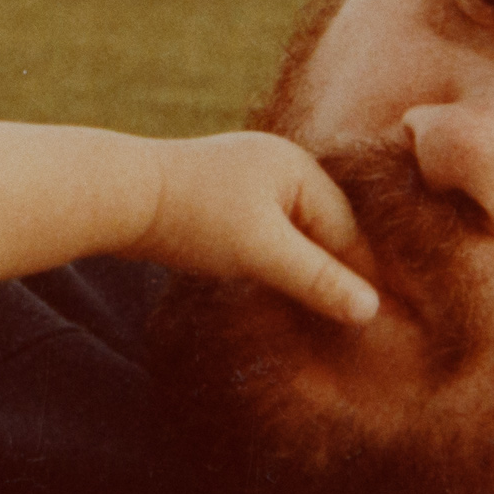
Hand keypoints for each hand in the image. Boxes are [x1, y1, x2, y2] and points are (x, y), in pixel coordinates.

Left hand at [137, 131, 378, 325]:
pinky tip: (274, 293)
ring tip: (317, 318)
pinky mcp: (219, 200)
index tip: (377, 322)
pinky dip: (272, 264)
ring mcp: (246, 181)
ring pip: (291, 236)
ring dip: (301, 272)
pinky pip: (261, 236)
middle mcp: (276, 166)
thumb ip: (318, 279)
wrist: (116, 196)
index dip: (360, 277)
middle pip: (322, 230)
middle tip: (351, 327)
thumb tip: (372, 310)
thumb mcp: (262, 252)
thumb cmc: (194, 216)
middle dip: (332, 274)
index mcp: (297, 167)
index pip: (346, 230)